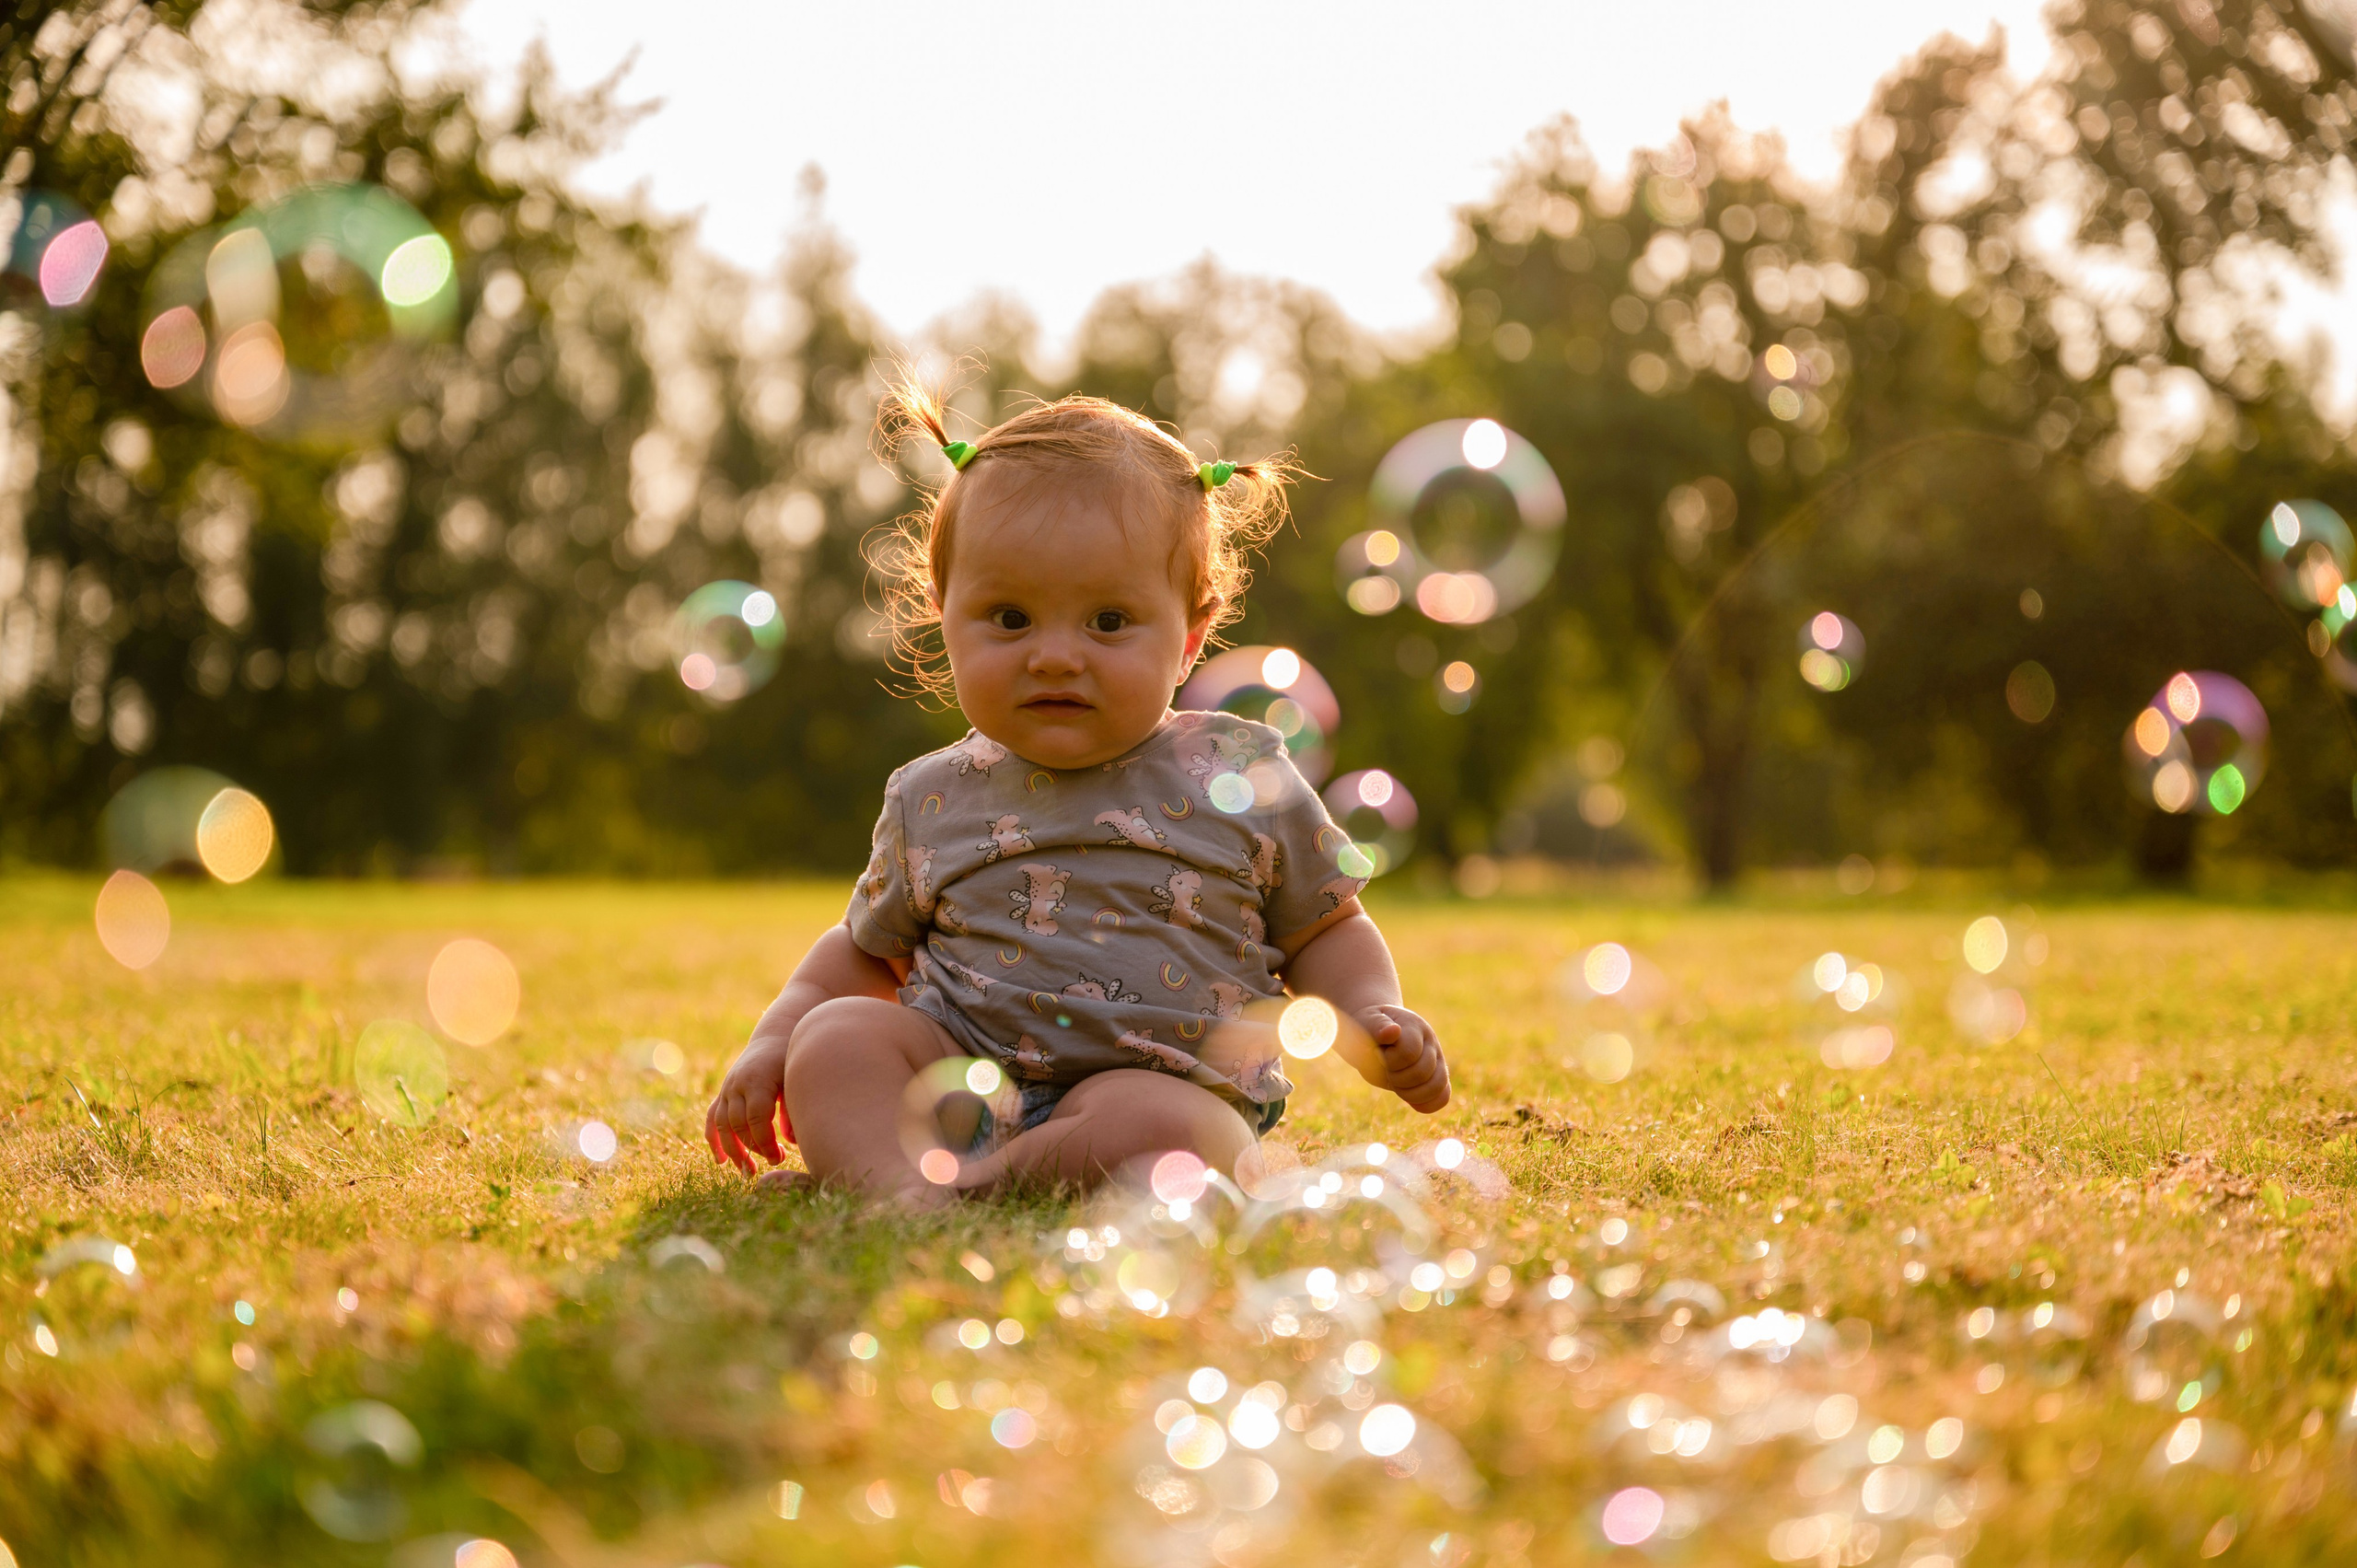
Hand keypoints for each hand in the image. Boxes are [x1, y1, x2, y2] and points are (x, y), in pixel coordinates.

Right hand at [705, 1036, 792, 1174]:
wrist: (774, 1040)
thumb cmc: (790, 1061)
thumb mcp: (795, 1080)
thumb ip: (792, 1109)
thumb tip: (792, 1142)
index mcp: (757, 1081)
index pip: (756, 1119)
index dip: (766, 1142)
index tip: (780, 1157)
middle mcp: (737, 1085)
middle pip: (738, 1124)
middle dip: (754, 1148)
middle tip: (774, 1162)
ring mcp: (727, 1089)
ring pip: (723, 1125)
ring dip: (733, 1150)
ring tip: (748, 1171)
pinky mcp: (723, 1094)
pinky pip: (713, 1118)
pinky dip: (714, 1139)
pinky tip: (721, 1160)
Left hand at [1358, 1004, 1448, 1113]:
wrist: (1373, 1034)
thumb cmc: (1368, 1027)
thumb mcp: (1366, 1022)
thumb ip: (1377, 1025)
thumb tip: (1393, 1031)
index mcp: (1414, 1026)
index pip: (1408, 1052)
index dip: (1390, 1061)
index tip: (1378, 1052)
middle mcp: (1430, 1042)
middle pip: (1423, 1072)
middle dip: (1397, 1078)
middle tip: (1386, 1069)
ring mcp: (1435, 1060)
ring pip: (1438, 1086)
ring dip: (1411, 1094)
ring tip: (1396, 1084)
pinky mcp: (1435, 1076)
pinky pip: (1443, 1096)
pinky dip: (1428, 1104)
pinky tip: (1411, 1102)